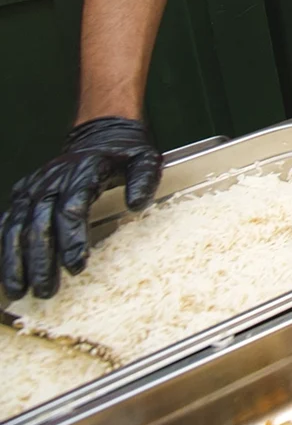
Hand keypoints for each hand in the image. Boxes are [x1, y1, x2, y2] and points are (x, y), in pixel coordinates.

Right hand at [2, 116, 160, 298]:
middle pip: (40, 224)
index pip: (71, 209)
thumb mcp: (145, 160)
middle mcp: (52, 180)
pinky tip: (5, 273)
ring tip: (20, 291)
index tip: (76, 266)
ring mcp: (34, 188)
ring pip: (17, 227)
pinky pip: (7, 223)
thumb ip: (144, 181)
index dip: (71, 239)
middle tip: (47, 290)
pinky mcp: (23, 195)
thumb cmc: (125, 154)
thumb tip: (136, 205)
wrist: (100, 134)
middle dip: (41, 261)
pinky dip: (3, 249)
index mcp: (83, 171)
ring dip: (15, 261)